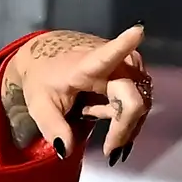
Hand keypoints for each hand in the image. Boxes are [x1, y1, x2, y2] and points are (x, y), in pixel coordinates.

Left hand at [0, 25, 152, 163]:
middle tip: (109, 150)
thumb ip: (53, 128)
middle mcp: (114, 60)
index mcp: (87, 64)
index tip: (137, 32)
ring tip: (90, 113)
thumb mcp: (40, 107)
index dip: (123, 45)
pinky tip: (101, 110)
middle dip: (124, 129)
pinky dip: (125, 115)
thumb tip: (66, 150)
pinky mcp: (134, 69)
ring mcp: (128, 63)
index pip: (107, 55)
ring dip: (123, 121)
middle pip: (134, 100)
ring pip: (141, 102)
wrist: (47, 57)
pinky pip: (140, 98)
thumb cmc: (44, 79)